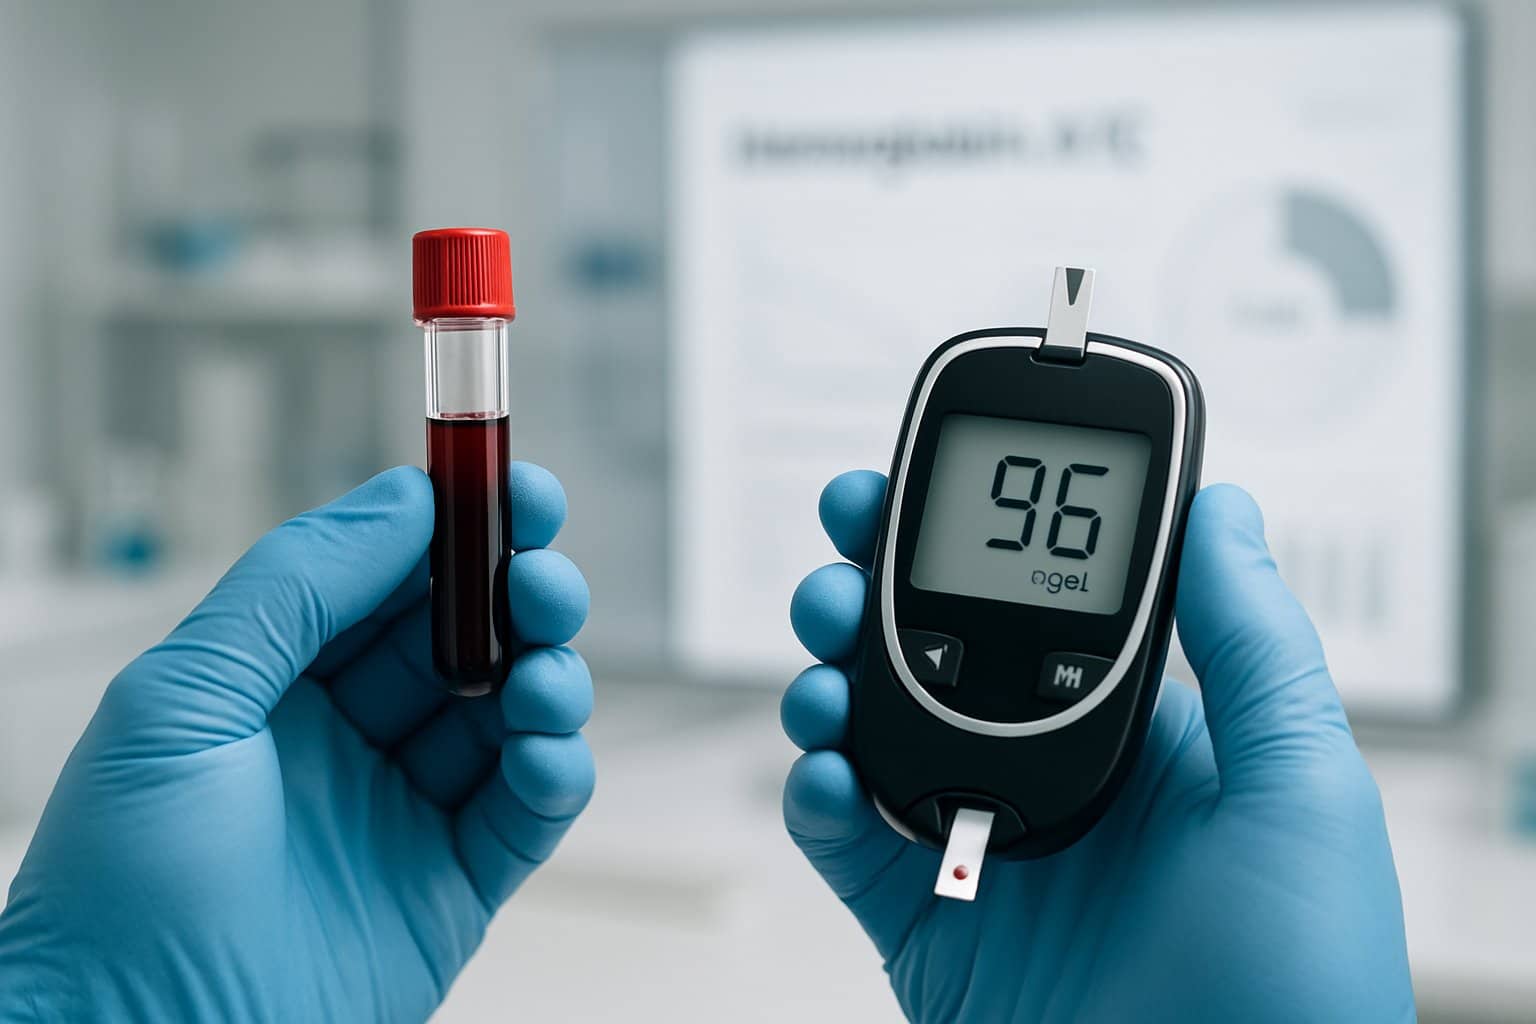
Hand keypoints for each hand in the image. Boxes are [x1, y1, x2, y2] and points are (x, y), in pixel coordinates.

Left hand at [0, 465, 593, 1022]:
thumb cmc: (120, 893)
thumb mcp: (178, 701)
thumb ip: (292, 588)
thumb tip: (402, 501)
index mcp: (277, 685)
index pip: (385, 581)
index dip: (454, 529)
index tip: (510, 488)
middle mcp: (347, 740)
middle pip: (462, 637)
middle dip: (517, 594)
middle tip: (543, 578)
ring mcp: (405, 813)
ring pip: (509, 714)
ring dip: (547, 677)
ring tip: (542, 675)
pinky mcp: (454, 889)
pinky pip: (528, 812)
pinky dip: (555, 771)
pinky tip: (540, 754)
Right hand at [782, 473, 1413, 1022]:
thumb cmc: (1298, 986)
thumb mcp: (1300, 792)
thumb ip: (1255, 646)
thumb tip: (1227, 509)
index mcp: (1141, 736)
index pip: (1041, 606)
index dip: (975, 543)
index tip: (922, 485)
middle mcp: (1051, 778)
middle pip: (935, 654)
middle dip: (873, 592)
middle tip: (841, 557)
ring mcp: (983, 849)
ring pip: (874, 734)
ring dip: (828, 681)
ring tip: (822, 663)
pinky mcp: (928, 926)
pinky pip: (847, 845)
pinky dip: (815, 800)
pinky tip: (824, 776)